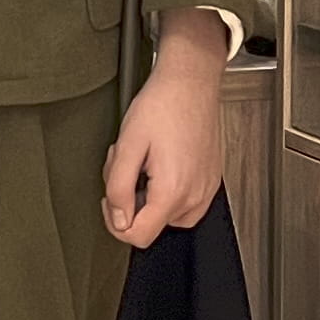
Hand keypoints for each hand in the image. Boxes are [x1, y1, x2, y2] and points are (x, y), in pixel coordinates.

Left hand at [102, 11, 231, 248]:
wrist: (191, 83)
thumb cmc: (161, 106)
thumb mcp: (126, 146)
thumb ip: (117, 189)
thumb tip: (118, 220)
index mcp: (173, 191)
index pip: (139, 236)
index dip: (115, 221)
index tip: (109, 197)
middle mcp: (195, 197)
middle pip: (151, 224)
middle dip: (130, 199)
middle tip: (125, 163)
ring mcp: (206, 191)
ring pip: (165, 214)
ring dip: (147, 193)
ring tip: (143, 160)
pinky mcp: (210, 182)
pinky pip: (182, 202)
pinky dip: (164, 187)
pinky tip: (159, 161)